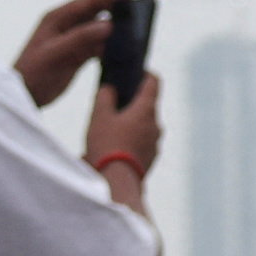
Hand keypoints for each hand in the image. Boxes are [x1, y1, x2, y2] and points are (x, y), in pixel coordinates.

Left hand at [14, 0, 135, 109]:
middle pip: (96, 13)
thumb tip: (108, 25)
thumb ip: (80, 38)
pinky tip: (122, 52)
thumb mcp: (55, 53)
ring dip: (115, 32)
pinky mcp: (77, 55)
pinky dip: (110, 48)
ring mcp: (72, 40)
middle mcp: (65, 26)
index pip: (88, 2)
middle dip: (117, 11)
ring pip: (99, 31)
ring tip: (134, 32)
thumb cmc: (32, 72)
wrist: (23, 96)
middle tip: (138, 10)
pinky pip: (98, 47)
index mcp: (57, 18)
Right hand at [82, 68, 160, 189]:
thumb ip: (104, 96)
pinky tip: (116, 148)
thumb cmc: (107, 145)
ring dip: (132, 124)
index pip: (153, 81)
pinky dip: (133, 140)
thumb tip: (109, 88)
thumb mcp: (99, 116)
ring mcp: (156, 142)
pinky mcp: (152, 158)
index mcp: (146, 109)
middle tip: (114, 105)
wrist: (116, 182)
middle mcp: (156, 123)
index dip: (144, 74)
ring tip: (111, 131)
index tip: (132, 74)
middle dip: (132, 103)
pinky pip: (143, 142)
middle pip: (147, 105)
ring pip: (145, 125)